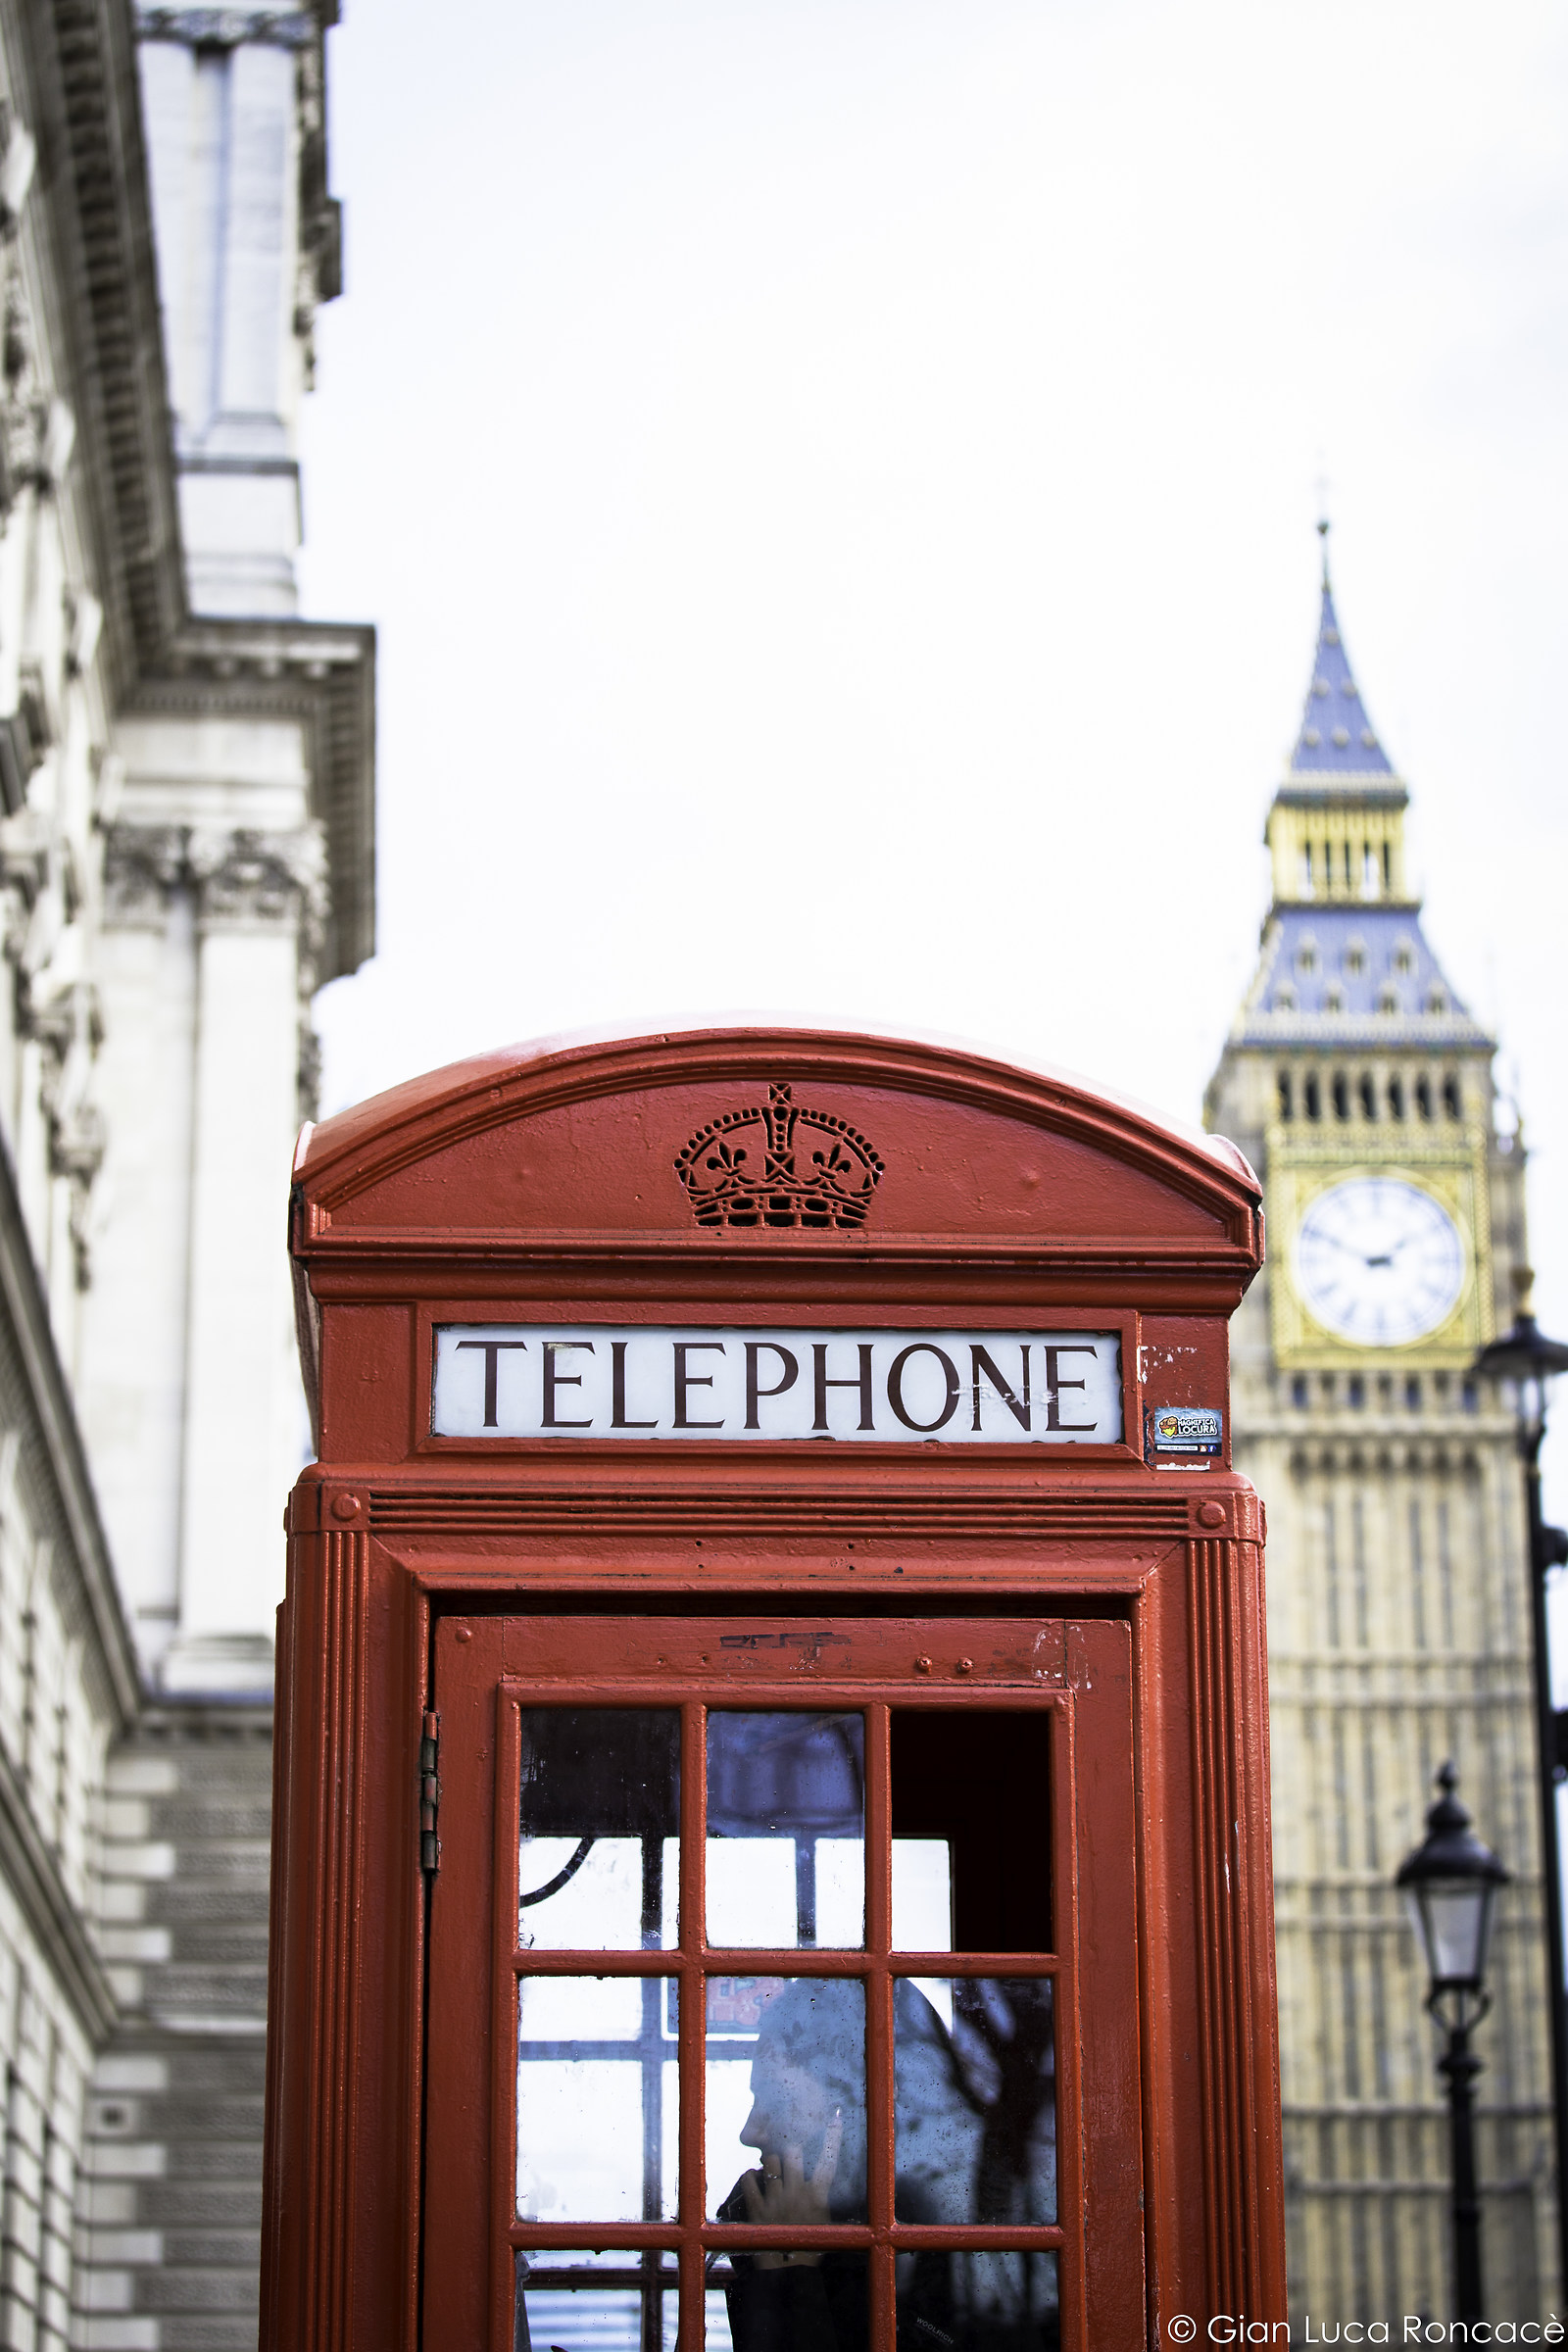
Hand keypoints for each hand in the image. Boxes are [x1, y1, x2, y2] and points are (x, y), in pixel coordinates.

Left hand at [740, 2109, 843, 2267]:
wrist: (789, 2275)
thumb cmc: (811, 2250)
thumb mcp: (826, 2223)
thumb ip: (823, 2200)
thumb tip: (823, 2184)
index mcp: (817, 2196)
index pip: (829, 2160)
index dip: (833, 2137)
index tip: (836, 2117)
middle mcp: (796, 2192)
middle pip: (793, 2151)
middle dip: (790, 2147)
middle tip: (787, 2149)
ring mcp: (775, 2199)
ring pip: (769, 2160)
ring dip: (770, 2160)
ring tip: (770, 2165)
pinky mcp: (756, 2209)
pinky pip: (748, 2180)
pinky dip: (749, 2177)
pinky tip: (753, 2180)